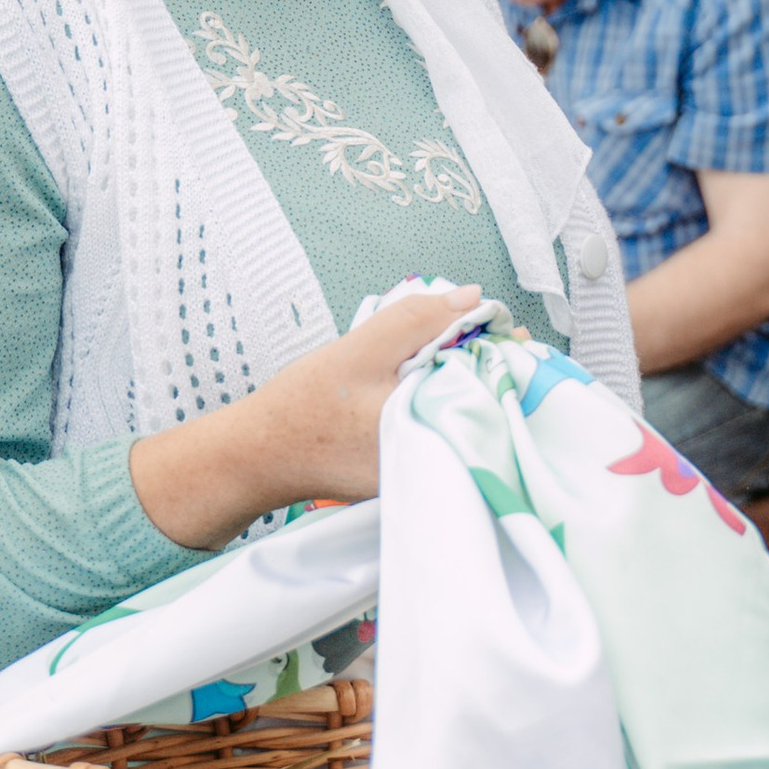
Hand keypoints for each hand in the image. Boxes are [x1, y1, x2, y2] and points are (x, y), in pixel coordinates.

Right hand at [129, 284, 481, 549]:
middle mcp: (436, 455)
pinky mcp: (409, 470)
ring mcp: (424, 467)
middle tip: (486, 338)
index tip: (508, 329)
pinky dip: (439, 405)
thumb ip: (416, 320)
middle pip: (484, 402)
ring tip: (457, 358)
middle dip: (488, 369)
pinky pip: (441, 430)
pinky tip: (426, 386)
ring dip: (463, 385)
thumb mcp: (360, 350)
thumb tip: (473, 297)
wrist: (260, 457)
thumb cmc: (304, 407)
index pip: (494, 383)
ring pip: (462, 416)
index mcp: (431, 422)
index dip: (504, 350)